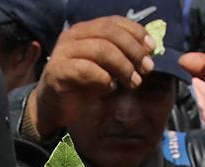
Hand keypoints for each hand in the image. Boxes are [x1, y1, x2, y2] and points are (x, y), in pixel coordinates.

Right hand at [28, 16, 156, 137]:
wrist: (53, 107)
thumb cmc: (82, 85)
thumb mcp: (106, 68)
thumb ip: (122, 56)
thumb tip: (148, 53)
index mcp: (85, 30)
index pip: (114, 22)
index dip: (136, 33)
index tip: (151, 49)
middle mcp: (73, 36)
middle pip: (109, 32)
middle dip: (133, 50)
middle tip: (146, 68)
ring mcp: (63, 52)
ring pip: (100, 49)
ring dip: (123, 66)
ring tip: (133, 82)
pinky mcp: (57, 71)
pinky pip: (86, 69)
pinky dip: (104, 79)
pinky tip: (110, 88)